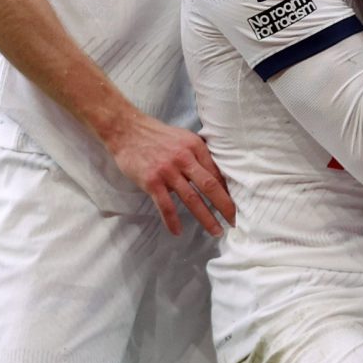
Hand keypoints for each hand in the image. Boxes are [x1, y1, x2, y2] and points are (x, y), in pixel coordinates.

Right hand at [103, 113, 235, 235]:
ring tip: (215, 231)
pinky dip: (172, 220)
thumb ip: (197, 155)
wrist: (127, 130)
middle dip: (224, 206)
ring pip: (191, 198)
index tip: (235, 205)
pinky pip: (165, 205)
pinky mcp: (152, 181)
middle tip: (234, 222)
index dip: (227, 191)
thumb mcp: (183, 138)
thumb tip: (214, 176)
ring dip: (205, 218)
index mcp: (195, 147)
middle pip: (209, 186)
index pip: (216, 173)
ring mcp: (168, 171)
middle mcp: (184, 158)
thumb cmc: (157, 136)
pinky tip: (177, 231)